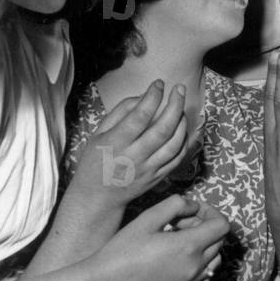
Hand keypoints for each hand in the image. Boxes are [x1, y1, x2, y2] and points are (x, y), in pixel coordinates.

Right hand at [69, 80, 187, 210]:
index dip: (152, 97)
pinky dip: (184, 142)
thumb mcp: (99, 133)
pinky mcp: (157, 179)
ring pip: (174, 144)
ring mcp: (148, 170)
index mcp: (116, 142)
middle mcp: (133, 156)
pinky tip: (182, 129)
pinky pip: (177, 159)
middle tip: (180, 88)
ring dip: (182, 123)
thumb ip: (120, 112)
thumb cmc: (95, 161)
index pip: (140, 116)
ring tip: (181, 108)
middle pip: (163, 129)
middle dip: (175, 104)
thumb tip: (143, 95)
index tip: (158, 83)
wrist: (97, 197)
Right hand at [97, 195, 228, 280]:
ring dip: (205, 245)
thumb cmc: (123, 249)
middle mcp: (195, 267)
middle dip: (205, 227)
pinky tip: (179, 258)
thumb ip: (176, 205)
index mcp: (189, 247)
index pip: (222, 226)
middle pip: (219, 240)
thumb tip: (194, 206)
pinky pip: (205, 277)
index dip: (212, 213)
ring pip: (215, 259)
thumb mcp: (148, 218)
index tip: (195, 210)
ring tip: (180, 240)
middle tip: (180, 223)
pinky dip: (201, 264)